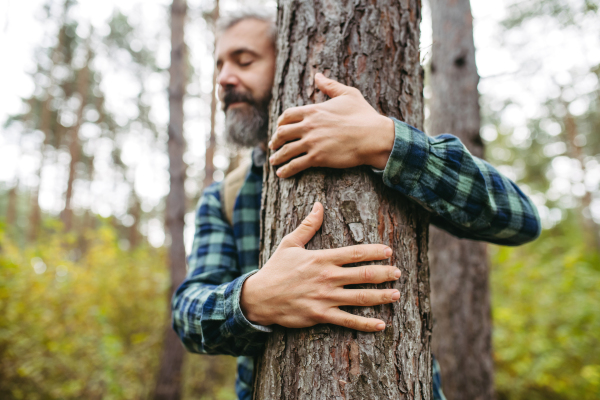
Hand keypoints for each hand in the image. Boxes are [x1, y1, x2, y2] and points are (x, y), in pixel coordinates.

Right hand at [240, 202, 400, 331]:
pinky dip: (365, 323)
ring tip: (396, 295)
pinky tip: (381, 324)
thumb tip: (318, 204)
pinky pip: (347, 320)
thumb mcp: (290, 243)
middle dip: (384, 273)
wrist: (259, 297)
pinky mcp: (320, 315)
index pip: (354, 253)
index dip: (374, 251)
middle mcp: (327, 278)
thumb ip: (308, 225)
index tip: (389, 251)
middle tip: (398, 273)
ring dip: (381, 296)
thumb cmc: (276, 269)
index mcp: (322, 259)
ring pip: (360, 297)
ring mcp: (325, 298)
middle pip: (363, 275)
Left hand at [268, 73, 394, 177]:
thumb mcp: (348, 94)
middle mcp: (309, 126)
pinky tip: (282, 174)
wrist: (373, 136)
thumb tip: (318, 75)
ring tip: (273, 162)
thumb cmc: (364, 115)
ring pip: (286, 151)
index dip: (280, 122)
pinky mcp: (317, 158)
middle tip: (273, 146)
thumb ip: (330, 85)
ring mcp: (312, 142)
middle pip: (282, 133)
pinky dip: (286, 170)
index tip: (279, 128)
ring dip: (277, 157)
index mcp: (313, 111)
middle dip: (275, 140)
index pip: (287, 115)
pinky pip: (296, 165)